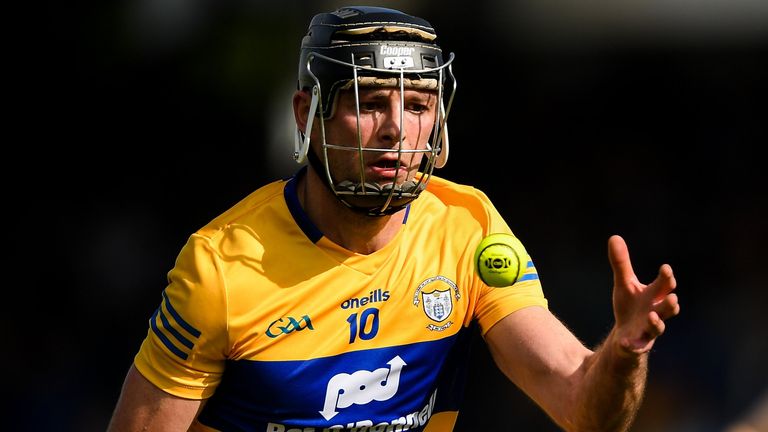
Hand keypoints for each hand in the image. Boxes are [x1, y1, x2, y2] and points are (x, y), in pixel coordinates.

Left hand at [608, 235, 679, 354]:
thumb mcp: (624, 284)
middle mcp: (656, 313)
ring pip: (657, 328)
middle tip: (672, 298)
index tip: (665, 269)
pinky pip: (636, 346)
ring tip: (652, 317)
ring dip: (656, 323)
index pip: (664, 285)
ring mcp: (648, 330)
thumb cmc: (630, 306)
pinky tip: (625, 343)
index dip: (666, 278)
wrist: (626, 335)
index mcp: (654, 296)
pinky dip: (632, 345)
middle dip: (670, 304)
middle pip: (668, 308)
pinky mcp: (637, 344)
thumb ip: (621, 263)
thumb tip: (614, 237)